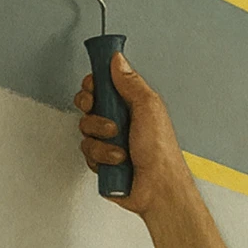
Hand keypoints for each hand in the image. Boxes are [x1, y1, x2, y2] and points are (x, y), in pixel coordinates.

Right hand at [75, 53, 196, 216]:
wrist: (158, 188)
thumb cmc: (161, 152)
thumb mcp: (149, 108)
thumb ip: (131, 82)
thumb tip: (117, 59)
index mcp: (132, 104)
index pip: (103, 84)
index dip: (94, 85)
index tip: (95, 89)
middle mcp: (119, 119)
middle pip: (88, 104)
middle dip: (94, 113)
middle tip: (110, 122)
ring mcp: (109, 140)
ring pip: (85, 129)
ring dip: (102, 140)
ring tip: (121, 147)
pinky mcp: (102, 159)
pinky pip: (87, 152)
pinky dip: (101, 157)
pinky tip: (117, 161)